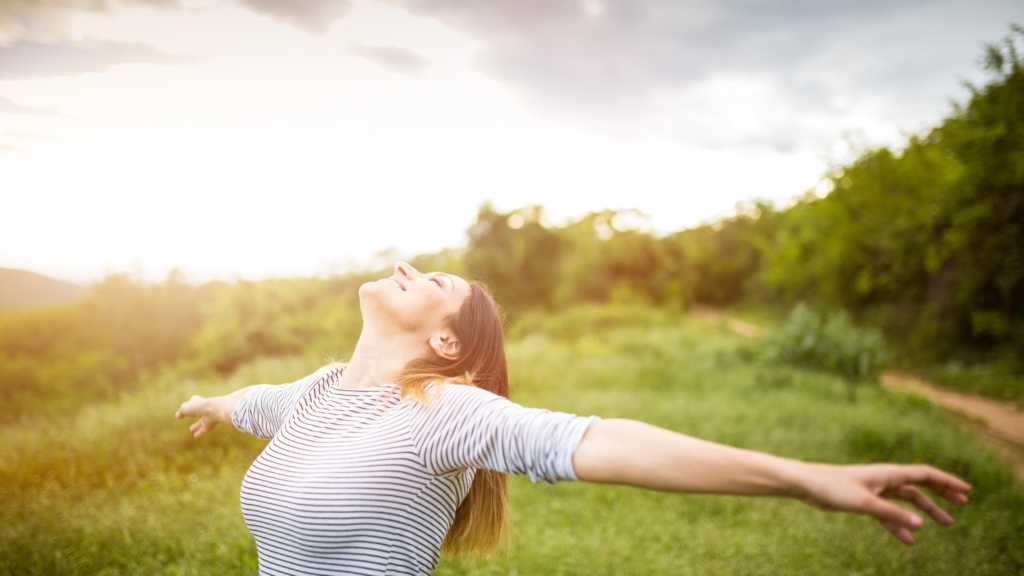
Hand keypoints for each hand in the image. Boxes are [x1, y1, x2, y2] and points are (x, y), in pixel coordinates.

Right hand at [175, 395, 217, 438]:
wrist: (212, 410)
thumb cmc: (197, 407)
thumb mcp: (185, 408)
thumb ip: (181, 411)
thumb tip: (178, 416)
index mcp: (198, 402)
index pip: (193, 401)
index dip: (190, 403)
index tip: (187, 405)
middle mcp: (203, 409)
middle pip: (198, 412)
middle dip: (194, 414)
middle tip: (190, 416)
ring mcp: (207, 417)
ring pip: (201, 422)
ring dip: (196, 426)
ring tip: (191, 430)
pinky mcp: (210, 424)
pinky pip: (204, 429)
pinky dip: (200, 433)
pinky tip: (196, 436)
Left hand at [800, 463, 970, 544]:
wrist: (807, 484)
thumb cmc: (833, 488)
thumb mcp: (864, 503)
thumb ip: (892, 513)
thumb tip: (920, 524)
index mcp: (888, 473)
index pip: (925, 474)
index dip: (947, 481)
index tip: (967, 490)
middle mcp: (885, 479)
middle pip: (921, 485)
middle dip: (943, 493)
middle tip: (964, 504)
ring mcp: (876, 489)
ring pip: (908, 500)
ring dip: (927, 511)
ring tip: (946, 524)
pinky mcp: (865, 500)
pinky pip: (890, 513)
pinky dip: (901, 525)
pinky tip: (909, 541)